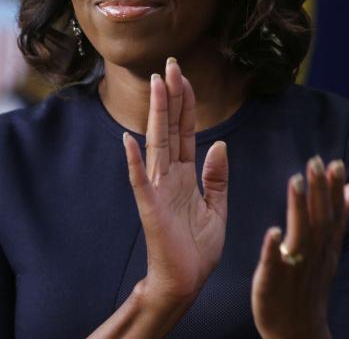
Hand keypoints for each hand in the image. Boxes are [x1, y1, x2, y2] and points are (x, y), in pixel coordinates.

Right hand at [123, 58, 228, 305]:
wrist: (186, 283)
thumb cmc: (197, 250)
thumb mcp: (217, 208)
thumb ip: (216, 177)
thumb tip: (220, 144)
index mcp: (185, 174)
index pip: (185, 130)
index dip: (185, 103)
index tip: (183, 75)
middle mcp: (169, 175)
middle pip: (170, 128)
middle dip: (171, 96)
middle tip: (170, 65)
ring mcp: (157, 189)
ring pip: (157, 143)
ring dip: (156, 114)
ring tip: (156, 85)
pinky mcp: (151, 208)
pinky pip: (141, 181)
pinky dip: (134, 161)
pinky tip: (129, 140)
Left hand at [250, 156, 348, 338]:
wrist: (297, 329)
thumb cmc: (310, 281)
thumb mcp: (330, 248)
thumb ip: (341, 215)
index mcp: (326, 245)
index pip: (334, 213)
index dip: (335, 188)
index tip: (336, 162)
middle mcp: (315, 254)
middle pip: (320, 219)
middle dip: (319, 191)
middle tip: (315, 161)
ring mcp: (295, 268)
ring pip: (299, 235)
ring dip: (298, 208)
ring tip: (295, 181)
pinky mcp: (273, 281)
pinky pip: (274, 263)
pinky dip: (274, 248)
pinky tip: (272, 231)